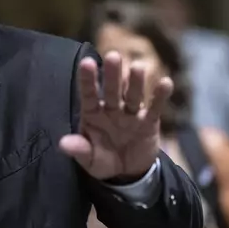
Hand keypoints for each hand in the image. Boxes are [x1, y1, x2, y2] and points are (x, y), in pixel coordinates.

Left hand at [59, 51, 172, 180]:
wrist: (127, 171)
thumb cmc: (102, 159)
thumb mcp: (88, 159)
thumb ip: (79, 150)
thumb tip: (63, 144)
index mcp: (93, 114)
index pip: (89, 95)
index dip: (88, 80)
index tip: (86, 63)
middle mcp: (111, 109)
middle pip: (112, 90)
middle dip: (112, 74)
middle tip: (113, 56)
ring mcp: (130, 114)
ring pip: (132, 95)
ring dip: (135, 82)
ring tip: (138, 67)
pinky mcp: (148, 122)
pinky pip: (154, 108)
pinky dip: (159, 97)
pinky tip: (165, 83)